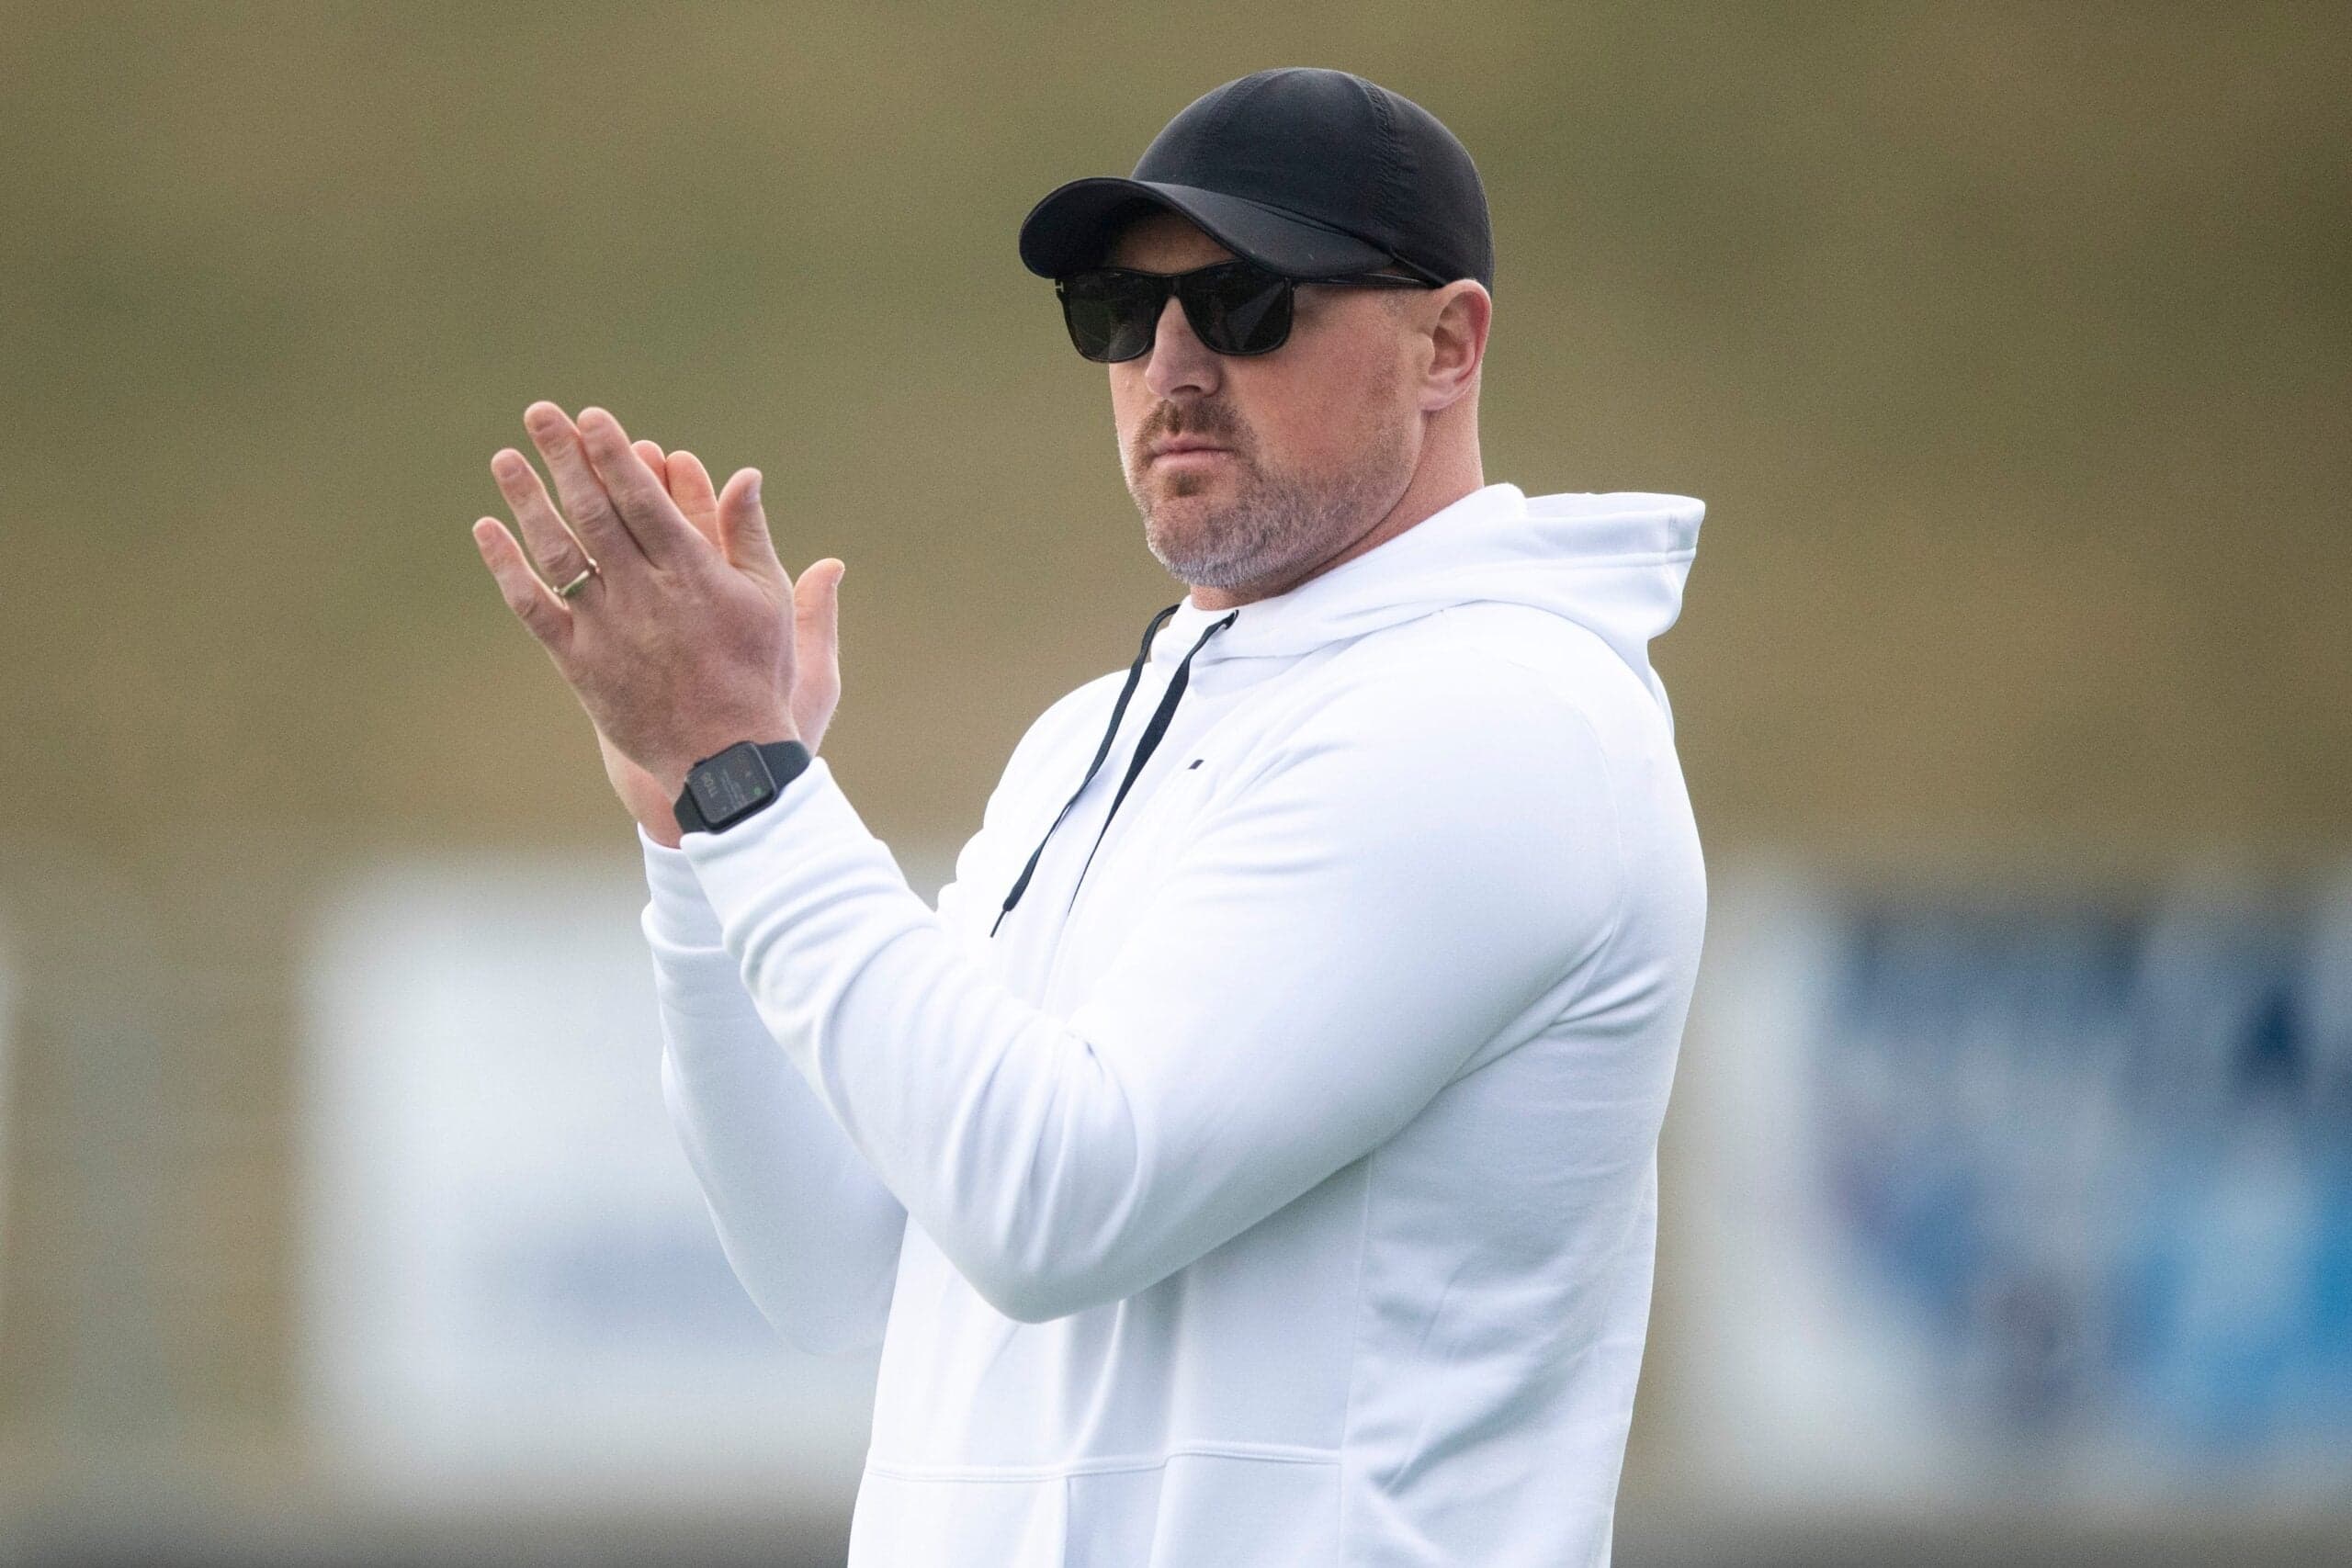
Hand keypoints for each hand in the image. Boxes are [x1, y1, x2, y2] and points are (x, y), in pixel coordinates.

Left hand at [472, 403, 845, 844]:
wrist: (724, 757)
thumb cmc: (754, 675)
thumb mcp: (767, 599)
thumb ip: (749, 535)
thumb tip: (745, 474)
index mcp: (691, 573)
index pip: (642, 498)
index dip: (613, 454)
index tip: (590, 417)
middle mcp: (643, 593)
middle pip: (593, 512)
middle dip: (565, 457)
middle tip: (539, 413)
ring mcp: (606, 627)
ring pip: (557, 551)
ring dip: (527, 500)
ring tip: (506, 457)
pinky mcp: (579, 662)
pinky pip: (533, 607)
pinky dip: (507, 567)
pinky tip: (487, 530)